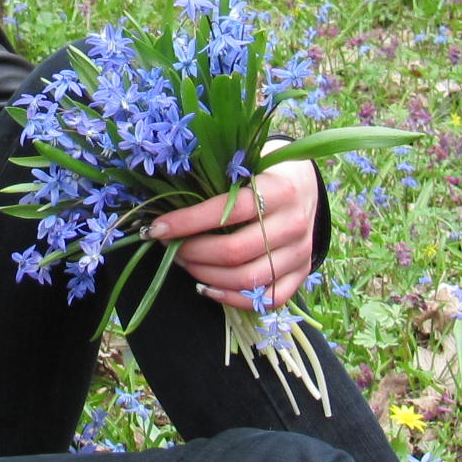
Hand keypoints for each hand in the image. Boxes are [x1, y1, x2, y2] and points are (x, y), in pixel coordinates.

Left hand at [146, 156, 318, 309]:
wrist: (305, 185)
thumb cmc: (264, 172)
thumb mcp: (247, 163)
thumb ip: (215, 178)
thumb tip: (165, 197)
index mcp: (280, 189)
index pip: (229, 210)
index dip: (188, 222)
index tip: (157, 227)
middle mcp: (295, 223)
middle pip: (235, 251)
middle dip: (191, 252)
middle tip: (169, 247)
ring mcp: (300, 252)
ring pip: (246, 279)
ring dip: (205, 275)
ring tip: (184, 263)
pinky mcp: (302, 273)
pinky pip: (267, 299)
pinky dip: (232, 298)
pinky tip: (207, 287)